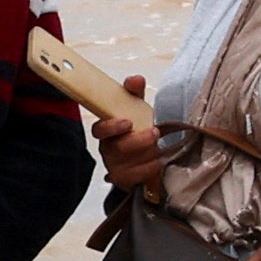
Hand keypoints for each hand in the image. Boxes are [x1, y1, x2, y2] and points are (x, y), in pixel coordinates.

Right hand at [93, 75, 171, 193]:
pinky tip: (159, 162)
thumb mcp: (138, 107)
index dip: (111, 127)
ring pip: (127, 164)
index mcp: (107, 131)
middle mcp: (108, 149)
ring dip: (147, 154)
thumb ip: (135, 92)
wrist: (148, 153)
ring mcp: (115, 167)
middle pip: (116, 149)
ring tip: (160, 147)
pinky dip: (149, 168)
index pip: (99, 130)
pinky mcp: (125, 180)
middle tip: (155, 133)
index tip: (127, 122)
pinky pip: (136, 178)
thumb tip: (136, 79)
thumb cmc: (139, 127)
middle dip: (138, 141)